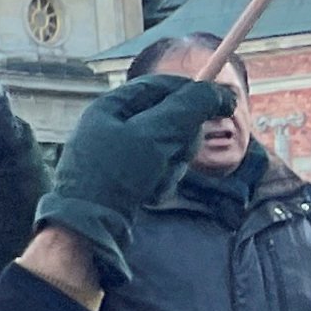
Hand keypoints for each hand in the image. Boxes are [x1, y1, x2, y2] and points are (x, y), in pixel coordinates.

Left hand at [34, 74, 235, 285]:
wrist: (87, 225)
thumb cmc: (116, 173)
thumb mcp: (156, 135)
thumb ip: (188, 109)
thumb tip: (221, 91)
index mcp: (112, 106)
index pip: (162, 86)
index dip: (193, 93)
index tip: (223, 105)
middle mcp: (113, 124)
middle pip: (170, 119)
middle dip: (180, 140)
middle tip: (177, 154)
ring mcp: (119, 152)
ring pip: (168, 148)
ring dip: (172, 165)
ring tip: (156, 179)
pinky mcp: (125, 176)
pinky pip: (158, 170)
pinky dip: (161, 181)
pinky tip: (149, 194)